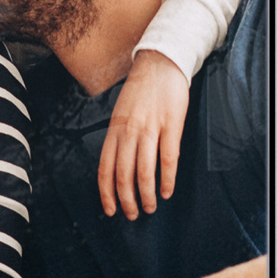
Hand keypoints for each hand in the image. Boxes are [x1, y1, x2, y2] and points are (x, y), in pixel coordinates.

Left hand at [98, 48, 189, 219]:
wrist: (161, 62)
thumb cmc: (141, 90)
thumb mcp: (121, 113)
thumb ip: (119, 137)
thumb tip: (118, 165)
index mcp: (115, 129)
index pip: (105, 168)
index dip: (106, 193)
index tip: (110, 210)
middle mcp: (128, 131)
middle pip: (123, 174)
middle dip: (126, 200)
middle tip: (132, 215)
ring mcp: (149, 128)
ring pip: (144, 171)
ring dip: (145, 195)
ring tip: (150, 208)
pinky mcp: (171, 125)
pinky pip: (168, 158)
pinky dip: (167, 179)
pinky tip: (167, 192)